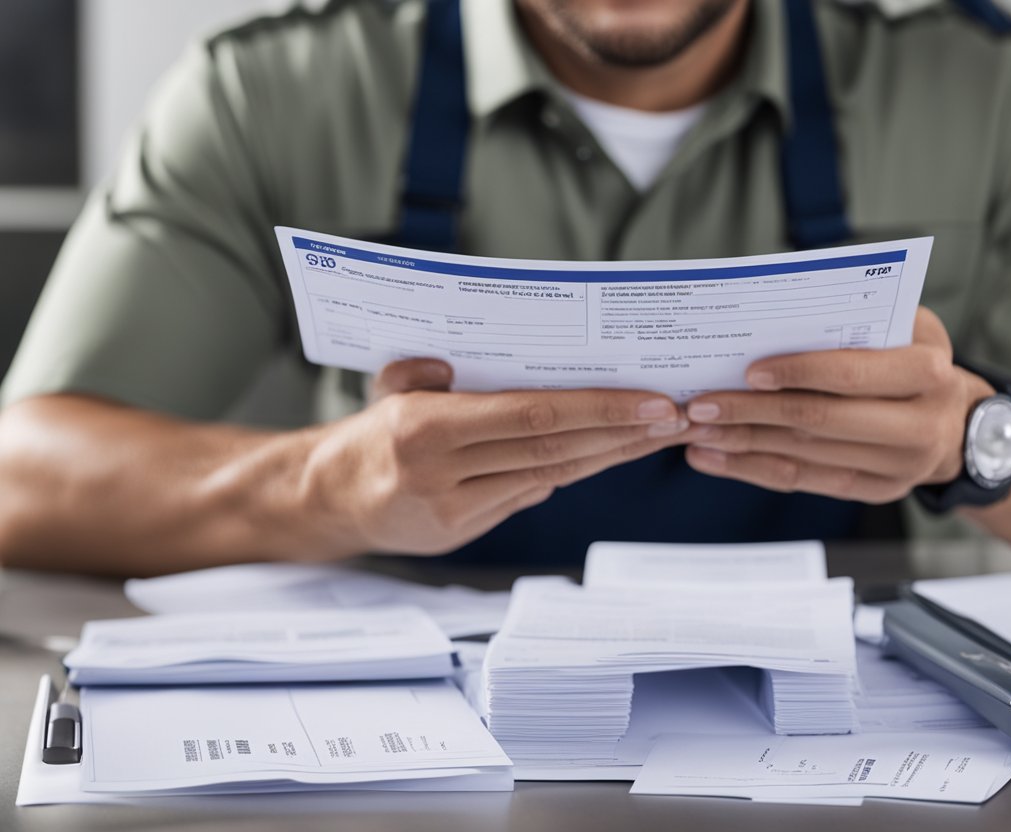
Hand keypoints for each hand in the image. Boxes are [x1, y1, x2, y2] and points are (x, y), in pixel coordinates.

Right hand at [304, 359, 689, 554]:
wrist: (326, 500)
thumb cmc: (368, 432)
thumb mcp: (387, 386)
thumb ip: (426, 370)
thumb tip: (477, 363)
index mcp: (424, 428)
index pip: (532, 415)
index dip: (600, 410)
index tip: (652, 402)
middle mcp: (440, 473)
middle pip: (553, 450)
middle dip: (622, 434)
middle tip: (675, 416)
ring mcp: (453, 510)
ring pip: (551, 476)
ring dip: (611, 455)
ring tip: (658, 434)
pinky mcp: (463, 532)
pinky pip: (530, 493)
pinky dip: (575, 471)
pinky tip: (610, 452)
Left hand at [682, 308, 992, 502]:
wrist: (958, 421)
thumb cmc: (915, 357)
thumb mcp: (906, 324)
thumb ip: (855, 318)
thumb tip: (774, 313)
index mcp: (927, 372)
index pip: (851, 374)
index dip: (798, 373)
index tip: (748, 371)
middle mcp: (919, 425)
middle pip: (819, 421)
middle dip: (753, 412)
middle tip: (701, 404)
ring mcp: (899, 467)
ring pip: (805, 457)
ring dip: (742, 443)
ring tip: (694, 430)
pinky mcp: (875, 490)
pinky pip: (804, 482)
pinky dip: (752, 469)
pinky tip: (714, 456)